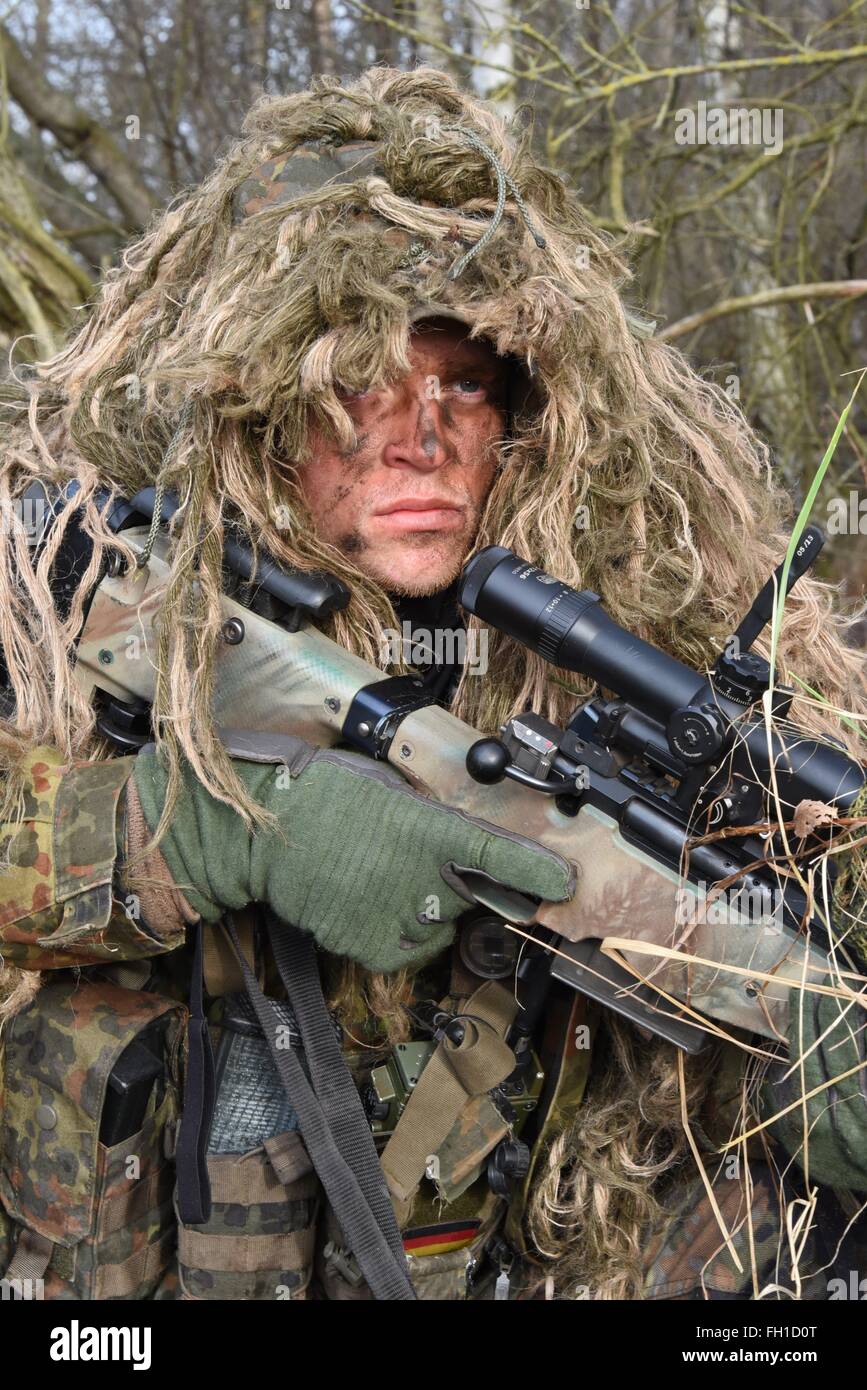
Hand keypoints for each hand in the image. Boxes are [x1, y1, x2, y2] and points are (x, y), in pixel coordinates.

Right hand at [130, 735, 574, 972]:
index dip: (538, 873)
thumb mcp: (391, 791)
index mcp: (431, 833)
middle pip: (469, 898)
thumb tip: (463, 840)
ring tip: (380, 878)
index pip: (500, 857)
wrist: (262, 830)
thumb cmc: (323, 795)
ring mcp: (396, 920)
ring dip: (425, 911)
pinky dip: (395, 932)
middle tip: (415, 861)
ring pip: (437, 928)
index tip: (566, 884)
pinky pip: (403, 949)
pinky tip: (365, 901)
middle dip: (458, 886)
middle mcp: (421, 882)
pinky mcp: (369, 948)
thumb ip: (434, 820)